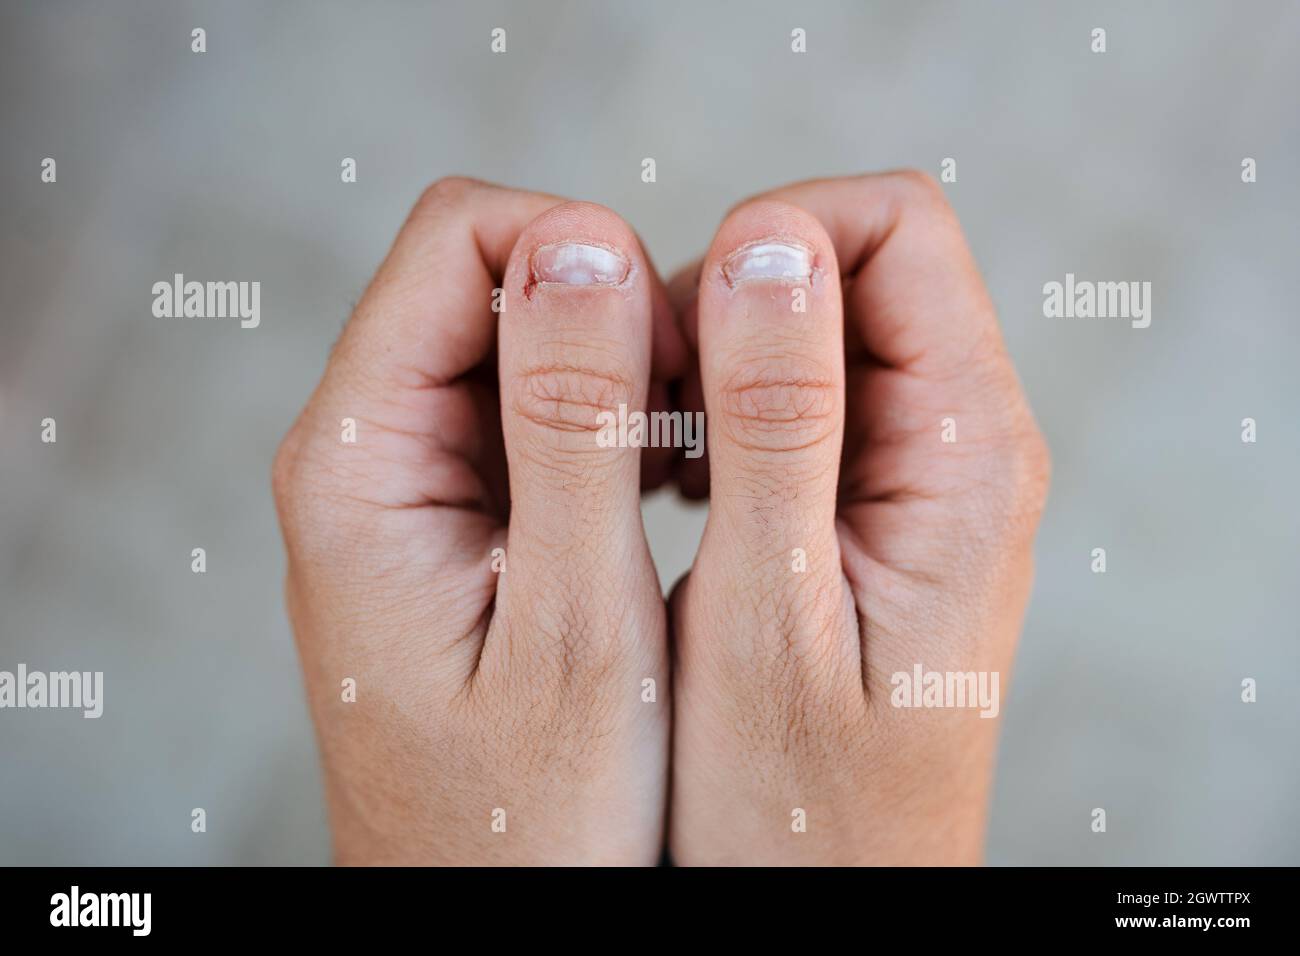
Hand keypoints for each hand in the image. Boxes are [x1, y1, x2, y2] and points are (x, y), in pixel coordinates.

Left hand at [272, 179, 684, 863]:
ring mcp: (406, 482)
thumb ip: (573, 426)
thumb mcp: (572, 626)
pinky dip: (611, 422)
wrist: (484, 914)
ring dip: (621, 371)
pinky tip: (662, 491)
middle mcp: (365, 450)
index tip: (679, 353)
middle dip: (613, 315)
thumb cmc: (528, 816)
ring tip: (686, 468)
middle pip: (490, 276)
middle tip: (693, 428)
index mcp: (362, 458)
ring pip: (521, 340)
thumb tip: (582, 241)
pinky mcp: (450, 514)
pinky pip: (530, 410)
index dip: (587, 254)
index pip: (462, 236)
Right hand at [665, 172, 1049, 864]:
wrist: (837, 897)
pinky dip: (724, 409)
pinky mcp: (878, 505)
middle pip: (852, 264)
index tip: (673, 334)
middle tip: (652, 416)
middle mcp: (964, 442)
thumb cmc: (799, 801)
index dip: (770, 237)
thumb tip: (767, 240)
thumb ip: (777, 418)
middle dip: (729, 302)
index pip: (892, 223)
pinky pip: (804, 396)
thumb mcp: (771, 611)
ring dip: (718, 359)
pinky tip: (681, 485)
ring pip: (816, 327)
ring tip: (660, 461)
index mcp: (963, 449)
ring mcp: (923, 473)